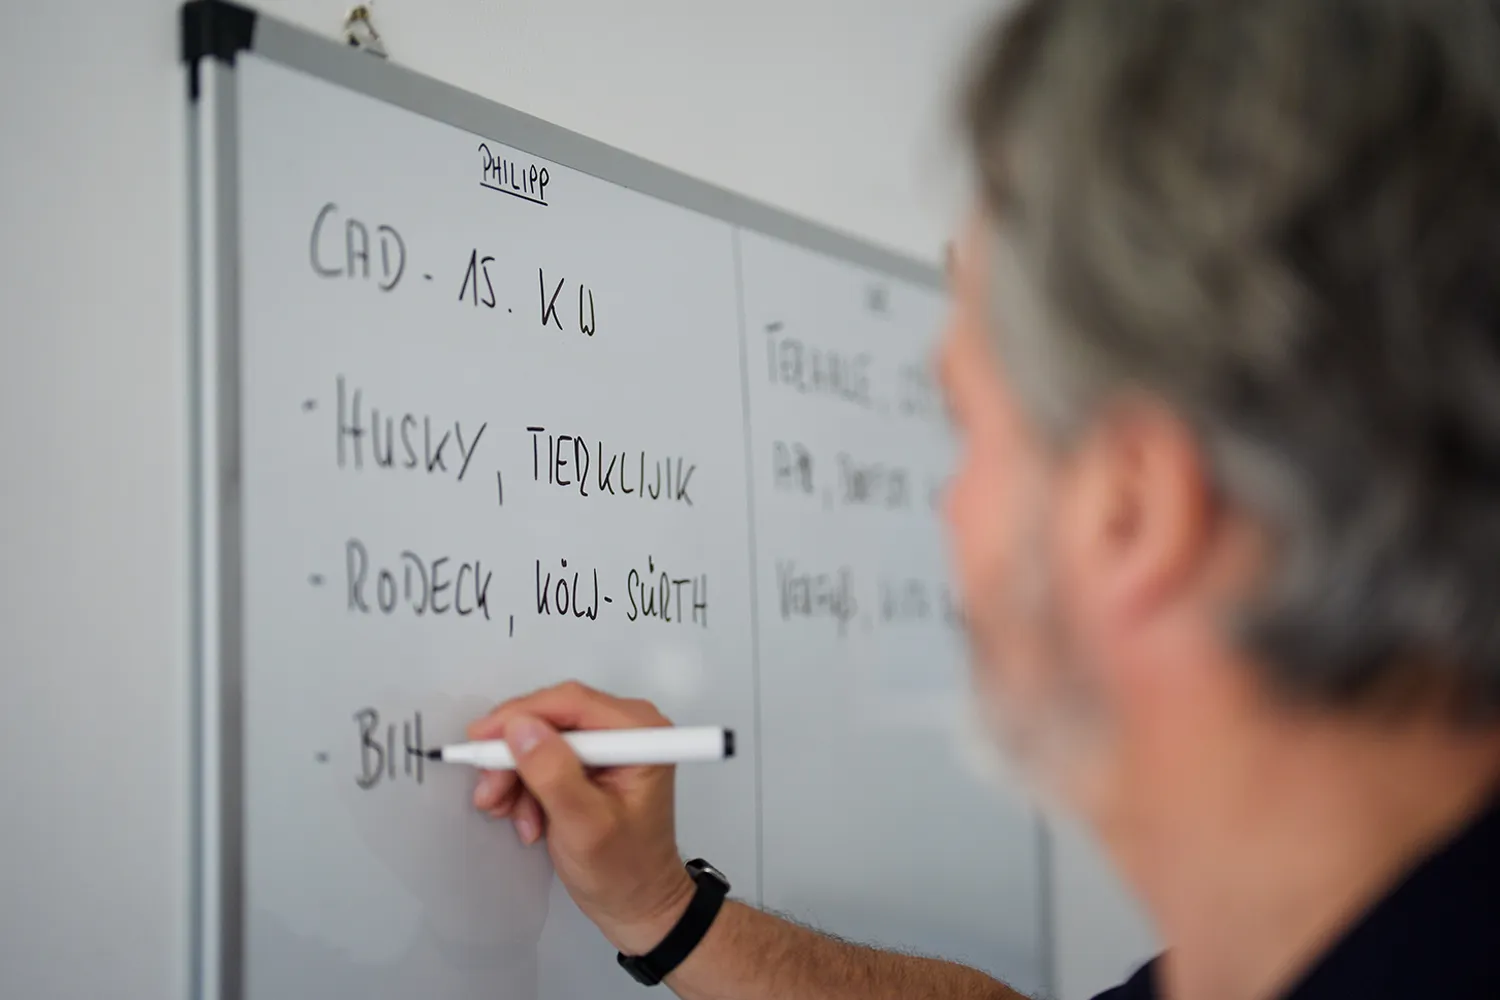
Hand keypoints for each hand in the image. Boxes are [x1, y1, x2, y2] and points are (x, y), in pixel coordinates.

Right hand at [468, 681, 695, 952]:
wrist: (638, 904)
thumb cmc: (624, 870)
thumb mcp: (584, 825)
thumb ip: (552, 773)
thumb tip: (519, 727)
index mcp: (639, 731)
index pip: (570, 702)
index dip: (519, 716)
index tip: (479, 740)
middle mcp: (625, 727)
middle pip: (550, 718)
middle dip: (513, 755)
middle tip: (489, 794)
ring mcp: (606, 744)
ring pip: (539, 740)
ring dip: (515, 777)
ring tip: (509, 816)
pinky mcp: (589, 762)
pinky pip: (543, 759)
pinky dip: (525, 787)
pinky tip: (528, 821)